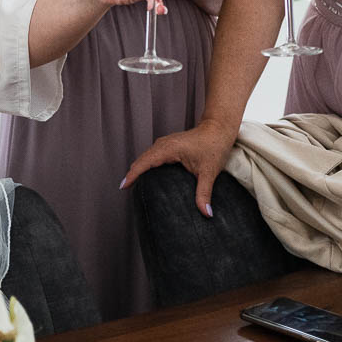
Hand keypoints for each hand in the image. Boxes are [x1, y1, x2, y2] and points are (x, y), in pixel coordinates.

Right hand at [121, 118, 236, 217]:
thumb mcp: (209, 172)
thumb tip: (206, 213)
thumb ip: (204, 193)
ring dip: (138, 169)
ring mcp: (165, 143)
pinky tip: (147, 175)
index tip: (123, 187)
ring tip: (132, 185)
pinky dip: (145, 165)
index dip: (132, 175)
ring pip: (145, 157)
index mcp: (168, 149)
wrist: (219, 128)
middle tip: (126, 191)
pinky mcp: (169, 145)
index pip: (144, 163)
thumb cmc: (214, 145)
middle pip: (141, 160)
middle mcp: (163, 145)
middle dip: (132, 174)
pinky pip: (151, 155)